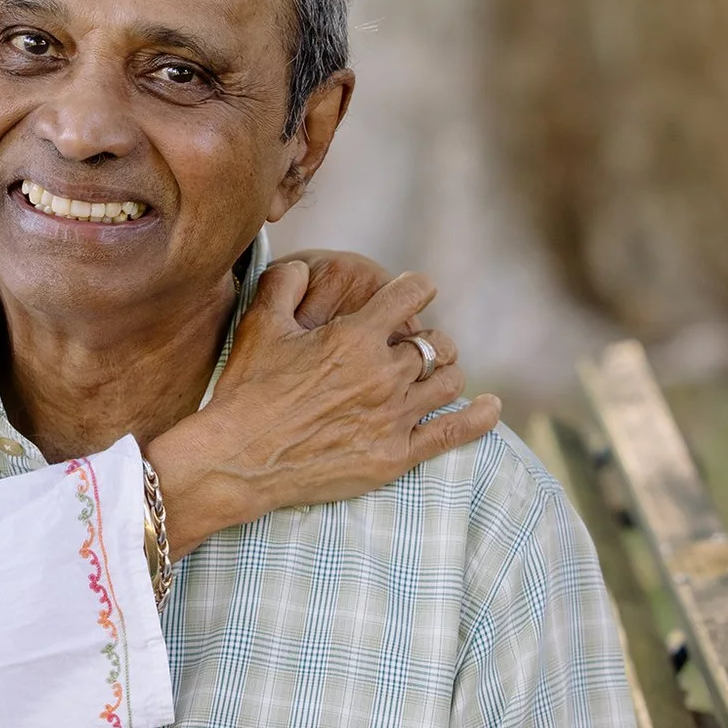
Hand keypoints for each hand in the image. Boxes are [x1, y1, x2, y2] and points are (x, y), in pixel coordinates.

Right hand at [143, 262, 501, 551]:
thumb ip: (285, 284)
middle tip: (416, 345)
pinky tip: (490, 407)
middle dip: (428, 339)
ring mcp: (393, 418)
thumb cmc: (246, 391)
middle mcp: (383, 374)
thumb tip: (304, 267)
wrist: (237, 460)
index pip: (410, 295)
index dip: (415, 288)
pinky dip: (478, 418)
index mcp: (355, 337)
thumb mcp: (259, 325)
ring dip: (443, 372)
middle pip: (435, 344)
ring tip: (434, 374)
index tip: (415, 290)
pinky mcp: (395, 456)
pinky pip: (452, 433)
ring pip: (446, 382)